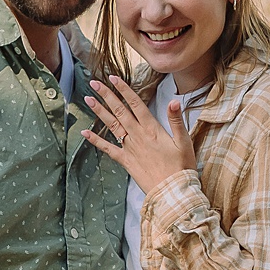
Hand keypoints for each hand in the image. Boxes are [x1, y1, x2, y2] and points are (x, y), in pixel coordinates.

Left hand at [82, 75, 197, 197]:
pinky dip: (96, 140)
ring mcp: (129, 148)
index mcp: (152, 129)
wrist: (171, 191)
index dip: (124, 90)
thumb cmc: (181, 167)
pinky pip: (108, 149)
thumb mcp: (184, 142)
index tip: (113, 78)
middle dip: (106, 96)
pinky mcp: (125, 161)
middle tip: (94, 83)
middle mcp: (137, 136)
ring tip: (88, 99)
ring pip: (112, 126)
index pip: (135, 104)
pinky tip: (85, 133)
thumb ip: (176, 120)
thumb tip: (174, 101)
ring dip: (99, 112)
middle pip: (119, 111)